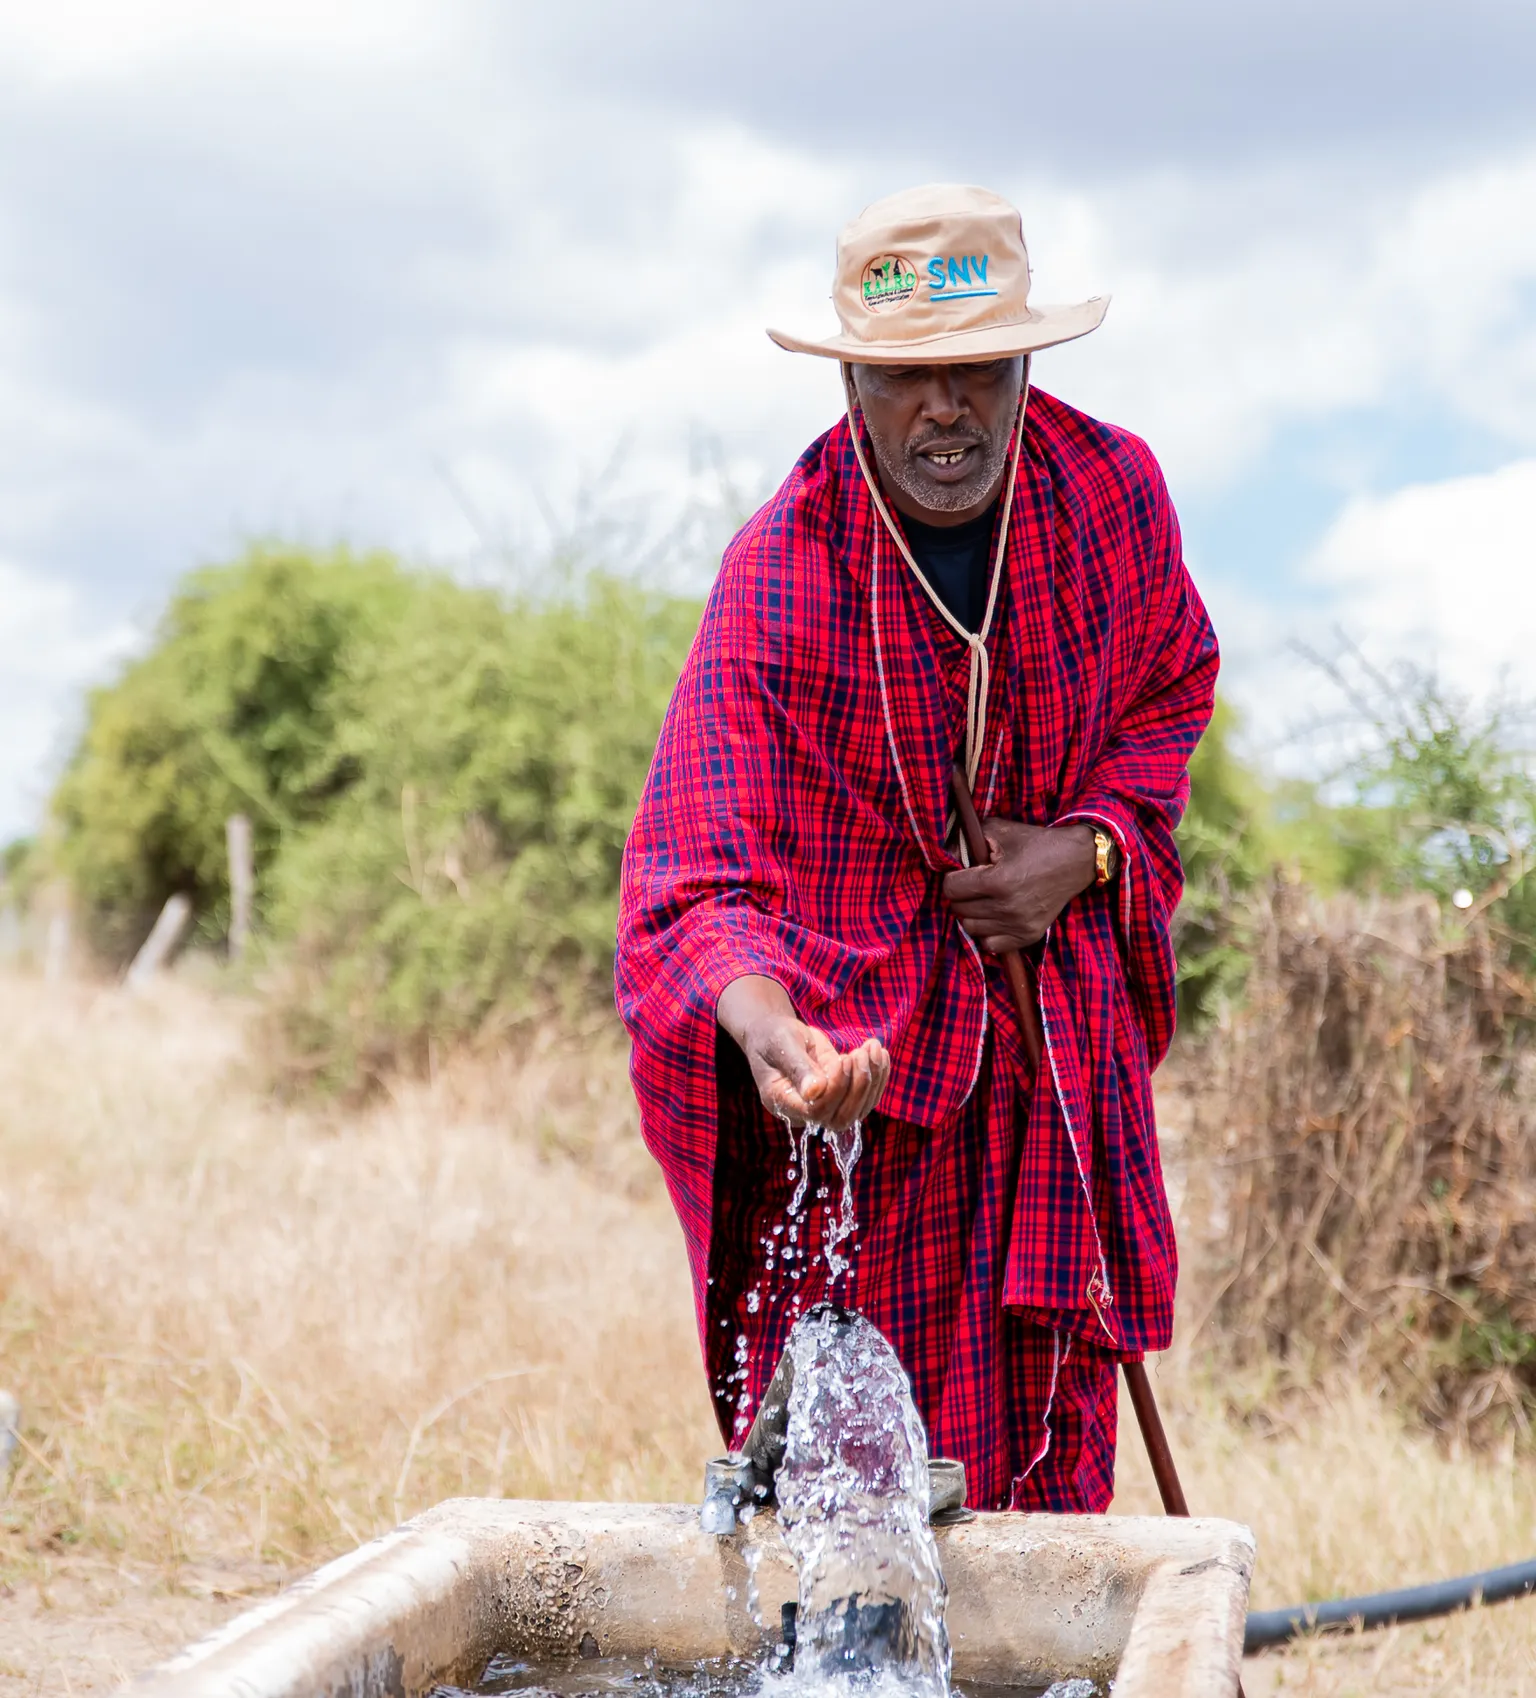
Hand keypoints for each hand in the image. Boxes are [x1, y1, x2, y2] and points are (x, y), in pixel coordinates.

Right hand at [717, 975, 889, 1129]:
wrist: (775, 1033)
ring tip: (873, 1047)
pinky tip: (880, 1053)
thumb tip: (815, 1091)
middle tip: (860, 1053)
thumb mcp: (782, 1045)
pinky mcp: (840, 1094)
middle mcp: (804, 1111)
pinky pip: (865, 1097)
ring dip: (872, 1078)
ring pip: (858, 1109)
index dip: (836, 1089)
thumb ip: (798, 1067)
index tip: (843, 1058)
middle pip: (841, 1118)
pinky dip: (878, 1076)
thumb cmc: (773, 1036)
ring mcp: (824, 1105)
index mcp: (782, 1101)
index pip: (817, 1111)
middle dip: (858, 1086)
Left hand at [942, 819, 1095, 953]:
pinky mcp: (1029, 935)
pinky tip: (994, 917)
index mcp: (997, 881)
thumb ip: (968, 840)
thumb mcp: (1000, 831)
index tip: (962, 873)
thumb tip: (945, 855)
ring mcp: (1018, 924)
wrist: (1075, 861)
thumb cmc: (1035, 843)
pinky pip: (991, 945)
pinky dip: (988, 933)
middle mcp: (1006, 907)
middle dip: (961, 895)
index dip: (952, 879)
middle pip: (958, 910)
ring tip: (984, 900)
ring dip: (972, 914)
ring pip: (971, 928)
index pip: (951, 889)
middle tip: (974, 885)